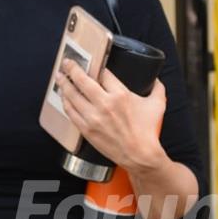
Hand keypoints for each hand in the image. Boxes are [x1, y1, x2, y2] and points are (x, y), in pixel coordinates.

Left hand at [56, 56, 166, 172]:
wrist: (140, 155)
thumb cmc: (147, 131)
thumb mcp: (157, 105)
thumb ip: (157, 88)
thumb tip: (156, 80)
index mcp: (121, 95)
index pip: (103, 73)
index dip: (97, 67)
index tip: (94, 64)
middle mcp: (104, 104)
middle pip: (82, 80)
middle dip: (72, 68)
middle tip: (67, 62)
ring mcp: (93, 117)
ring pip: (72, 95)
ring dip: (64, 84)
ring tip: (60, 77)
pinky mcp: (86, 129)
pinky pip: (71, 112)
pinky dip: (65, 102)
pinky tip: (63, 97)